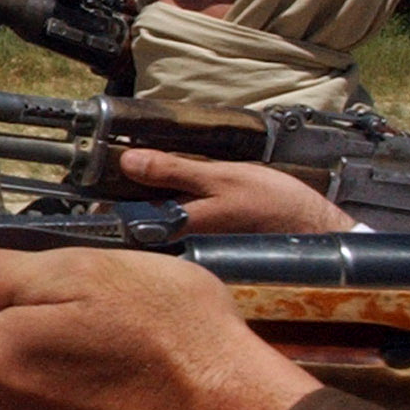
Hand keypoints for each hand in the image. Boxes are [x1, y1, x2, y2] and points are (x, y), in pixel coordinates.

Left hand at [118, 149, 354, 234]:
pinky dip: (171, 208)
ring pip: (153, 223)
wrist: (314, 232)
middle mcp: (177, 245)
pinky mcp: (205, 245)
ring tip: (150, 174)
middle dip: (124, 197)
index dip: (103, 197)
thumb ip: (173, 171)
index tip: (95, 175)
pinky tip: (180, 193)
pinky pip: (175, 225)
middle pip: (133, 222)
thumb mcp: (221, 178)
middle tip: (127, 168)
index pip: (121, 219)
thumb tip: (129, 161)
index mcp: (175, 229)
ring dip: (147, 201)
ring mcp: (190, 248)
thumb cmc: (273, 207)